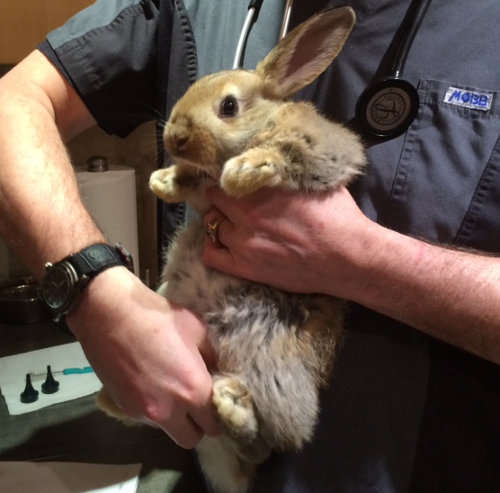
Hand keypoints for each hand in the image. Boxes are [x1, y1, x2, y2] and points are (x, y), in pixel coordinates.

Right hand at [66, 267, 219, 448]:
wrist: (110, 313)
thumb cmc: (158, 316)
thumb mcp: (197, 329)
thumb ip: (211, 357)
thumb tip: (215, 372)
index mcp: (194, 390)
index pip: (213, 424)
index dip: (216, 415)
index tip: (213, 402)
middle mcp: (170, 410)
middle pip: (190, 439)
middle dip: (196, 426)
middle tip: (195, 403)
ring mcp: (143, 412)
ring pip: (167, 429)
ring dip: (173, 417)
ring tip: (168, 386)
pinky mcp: (123, 407)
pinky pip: (146, 417)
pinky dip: (152, 407)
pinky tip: (148, 381)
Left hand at [203, 185, 372, 296]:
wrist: (347, 257)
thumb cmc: (338, 216)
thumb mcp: (313, 181)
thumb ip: (286, 172)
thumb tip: (275, 161)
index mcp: (261, 189)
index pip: (225, 176)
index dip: (228, 177)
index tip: (234, 180)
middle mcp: (246, 214)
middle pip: (215, 200)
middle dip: (222, 198)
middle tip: (234, 202)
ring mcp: (243, 243)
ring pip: (213, 226)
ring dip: (221, 222)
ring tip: (234, 224)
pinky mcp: (246, 268)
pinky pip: (212, 257)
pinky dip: (213, 248)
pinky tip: (224, 244)